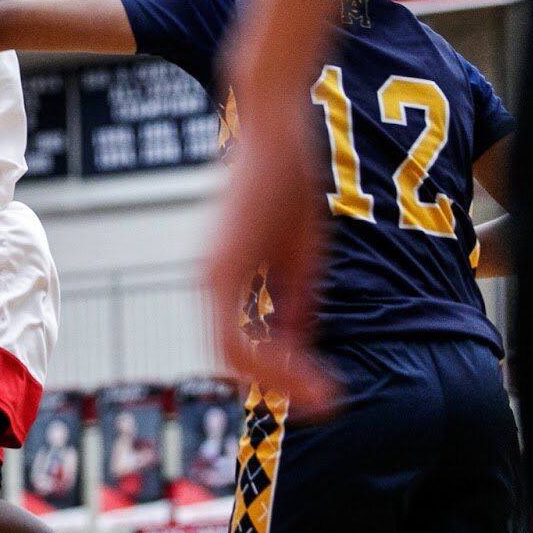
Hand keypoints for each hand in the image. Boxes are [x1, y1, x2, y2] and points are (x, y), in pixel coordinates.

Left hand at [205, 125, 337, 414]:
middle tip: (323, 407)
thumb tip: (295, 349)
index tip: (319, 392)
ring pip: (231, 355)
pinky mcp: (220, 268)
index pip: (239, 347)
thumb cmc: (285, 180)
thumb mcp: (297, 253)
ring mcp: (209, 275)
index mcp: (223, 279)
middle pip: (232, 359)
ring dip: (277, 382)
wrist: (273, 125)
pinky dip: (269, 362)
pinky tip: (305, 372)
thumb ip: (292, 301)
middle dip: (279, 388)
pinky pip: (235, 336)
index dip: (278, 376)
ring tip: (321, 399)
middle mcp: (208, 280)